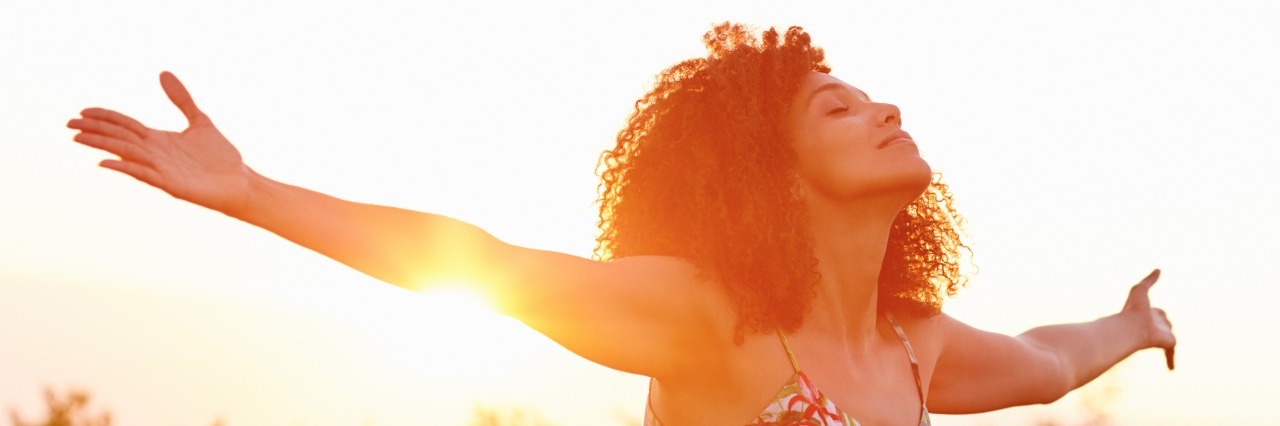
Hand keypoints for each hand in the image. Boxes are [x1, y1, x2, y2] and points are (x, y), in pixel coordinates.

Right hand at [67, 71, 251, 213]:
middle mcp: (154, 153)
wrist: (240, 182)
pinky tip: (106, 162)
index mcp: (158, 139)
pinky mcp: (170, 184)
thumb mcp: (199, 121)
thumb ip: (181, 99)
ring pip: (125, 153)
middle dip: (94, 130)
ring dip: (102, 145)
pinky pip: (143, 174)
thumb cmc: (220, 156)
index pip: (124, 125)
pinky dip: (125, 167)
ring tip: (79, 138)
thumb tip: (162, 73)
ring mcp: (160, 169)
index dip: (104, 117)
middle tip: (69, 124)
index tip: (82, 111)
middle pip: (119, 138)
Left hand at [1121, 269, 1175, 369]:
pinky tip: (1171, 369)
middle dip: (1164, 323)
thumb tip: (1159, 268)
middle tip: (1160, 327)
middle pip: (1166, 322)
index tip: (1157, 314)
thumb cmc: (1132, 309)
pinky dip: (1170, 360)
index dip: (1158, 312)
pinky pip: (1171, 353)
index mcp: (1149, 313)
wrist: (1131, 328)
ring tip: (1161, 345)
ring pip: (1170, 335)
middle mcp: (1156, 324)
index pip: (1158, 312)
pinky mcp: (1168, 343)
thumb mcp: (1139, 289)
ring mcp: (1162, 334)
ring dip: (1166, 341)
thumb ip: (1149, 280)